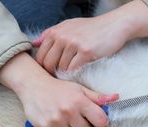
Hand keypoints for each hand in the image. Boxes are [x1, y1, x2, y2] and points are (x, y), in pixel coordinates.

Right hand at [21, 76, 118, 126]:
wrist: (33, 86)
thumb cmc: (60, 89)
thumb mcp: (80, 89)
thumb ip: (97, 97)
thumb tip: (116, 97)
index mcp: (80, 101)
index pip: (101, 121)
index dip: (102, 125)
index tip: (98, 123)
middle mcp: (68, 112)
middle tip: (80, 122)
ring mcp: (56, 121)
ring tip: (67, 121)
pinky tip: (57, 122)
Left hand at [32, 0, 147, 72]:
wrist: (113, 26)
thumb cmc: (91, 28)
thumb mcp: (68, 25)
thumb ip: (51, 34)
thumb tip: (34, 43)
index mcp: (56, 32)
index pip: (40, 55)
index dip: (43, 67)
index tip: (49, 74)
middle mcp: (62, 37)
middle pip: (48, 63)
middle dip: (51, 74)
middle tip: (58, 80)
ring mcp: (73, 44)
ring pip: (61, 67)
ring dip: (65, 74)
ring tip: (69, 76)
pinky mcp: (85, 52)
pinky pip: (73, 68)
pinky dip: (74, 73)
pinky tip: (78, 72)